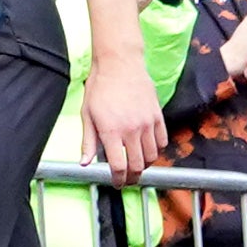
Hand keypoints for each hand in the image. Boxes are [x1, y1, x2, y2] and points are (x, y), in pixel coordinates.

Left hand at [84, 46, 169, 177]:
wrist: (119, 63)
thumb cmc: (100, 87)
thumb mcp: (87, 114)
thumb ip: (88, 141)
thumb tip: (85, 163)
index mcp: (110, 131)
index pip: (118, 166)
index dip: (118, 180)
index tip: (116, 183)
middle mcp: (131, 130)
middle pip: (137, 166)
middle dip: (132, 178)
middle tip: (128, 180)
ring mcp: (146, 123)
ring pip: (151, 156)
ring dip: (144, 165)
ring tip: (137, 165)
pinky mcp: (157, 116)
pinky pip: (162, 141)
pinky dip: (157, 150)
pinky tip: (148, 150)